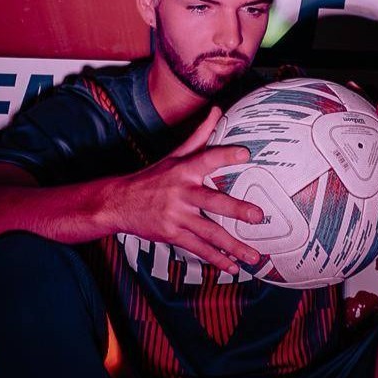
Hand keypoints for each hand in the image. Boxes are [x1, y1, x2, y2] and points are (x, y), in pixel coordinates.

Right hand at [114, 106, 262, 273]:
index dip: (226, 155)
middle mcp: (181, 193)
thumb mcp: (174, 155)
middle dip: (236, 210)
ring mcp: (177, 216)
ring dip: (233, 246)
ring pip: (209, 232)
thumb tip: (217, 109)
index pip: (207, 159)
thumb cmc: (153, 177)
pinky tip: (233, 267)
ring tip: (255, 256)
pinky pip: (198, 249)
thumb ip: (200, 135)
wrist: (119, 203)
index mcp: (184, 170)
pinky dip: (216, 259)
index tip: (246, 153)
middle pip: (212, 202)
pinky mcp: (172, 235)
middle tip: (258, 216)